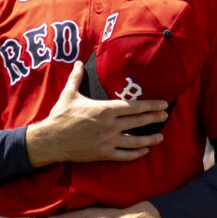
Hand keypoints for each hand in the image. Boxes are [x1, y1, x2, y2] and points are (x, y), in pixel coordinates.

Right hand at [26, 62, 168, 166]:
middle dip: (154, 118)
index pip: (134, 106)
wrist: (50, 140)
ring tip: (161, 137)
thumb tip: (79, 62)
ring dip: (150, 139)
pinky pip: (125, 155)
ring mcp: (108, 141)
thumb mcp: (69, 94)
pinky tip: (145, 151)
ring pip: (136, 141)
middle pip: (139, 122)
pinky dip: (137, 154)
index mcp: (105, 109)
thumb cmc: (60, 116)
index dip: (151, 105)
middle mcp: (110, 125)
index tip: (163, 104)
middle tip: (166, 116)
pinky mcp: (104, 154)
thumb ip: (77, 77)